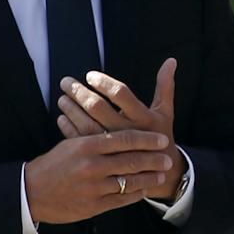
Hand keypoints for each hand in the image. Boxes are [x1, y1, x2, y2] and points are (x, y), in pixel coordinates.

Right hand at [25, 130, 173, 223]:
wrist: (31, 192)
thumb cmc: (54, 164)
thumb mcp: (72, 144)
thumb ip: (97, 140)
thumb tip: (122, 128)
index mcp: (87, 145)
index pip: (124, 139)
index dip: (147, 140)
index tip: (162, 139)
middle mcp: (92, 166)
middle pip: (132, 161)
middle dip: (154, 160)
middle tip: (169, 158)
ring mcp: (93, 187)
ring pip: (130, 181)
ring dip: (149, 178)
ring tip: (161, 175)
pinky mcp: (94, 206)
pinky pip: (122, 199)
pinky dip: (136, 194)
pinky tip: (145, 190)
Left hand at [56, 58, 186, 200]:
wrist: (160, 172)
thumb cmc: (160, 136)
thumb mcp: (166, 112)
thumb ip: (165, 85)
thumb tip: (171, 60)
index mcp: (144, 118)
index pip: (120, 94)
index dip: (104, 83)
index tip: (90, 76)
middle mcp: (128, 131)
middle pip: (98, 108)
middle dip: (79, 92)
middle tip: (66, 82)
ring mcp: (114, 146)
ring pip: (86, 124)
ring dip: (71, 109)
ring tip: (62, 97)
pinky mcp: (103, 157)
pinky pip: (81, 140)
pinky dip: (69, 127)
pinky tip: (62, 117)